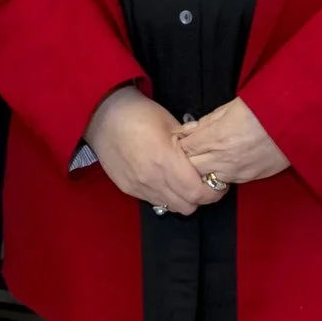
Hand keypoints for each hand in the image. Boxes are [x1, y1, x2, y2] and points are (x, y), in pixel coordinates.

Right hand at [83, 87, 221, 211]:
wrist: (102, 116)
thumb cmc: (138, 114)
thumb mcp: (170, 123)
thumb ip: (190, 143)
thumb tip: (206, 152)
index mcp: (165, 160)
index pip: (196, 193)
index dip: (213, 192)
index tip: (219, 184)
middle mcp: (151, 179)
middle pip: (186, 206)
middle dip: (200, 197)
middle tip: (204, 183)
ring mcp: (138, 187)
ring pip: (170, 207)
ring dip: (181, 198)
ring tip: (183, 181)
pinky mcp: (128, 189)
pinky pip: (154, 201)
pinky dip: (165, 196)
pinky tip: (165, 180)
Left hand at [176, 98, 289, 186]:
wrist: (296, 121)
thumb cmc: (265, 107)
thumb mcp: (232, 107)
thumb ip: (208, 121)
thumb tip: (190, 129)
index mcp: (216, 136)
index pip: (185, 147)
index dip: (180, 144)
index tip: (179, 140)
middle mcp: (223, 158)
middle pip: (191, 168)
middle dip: (186, 160)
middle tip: (188, 152)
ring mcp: (236, 171)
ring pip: (207, 178)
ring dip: (203, 170)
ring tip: (205, 159)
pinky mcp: (249, 178)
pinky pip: (227, 180)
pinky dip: (220, 174)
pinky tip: (223, 164)